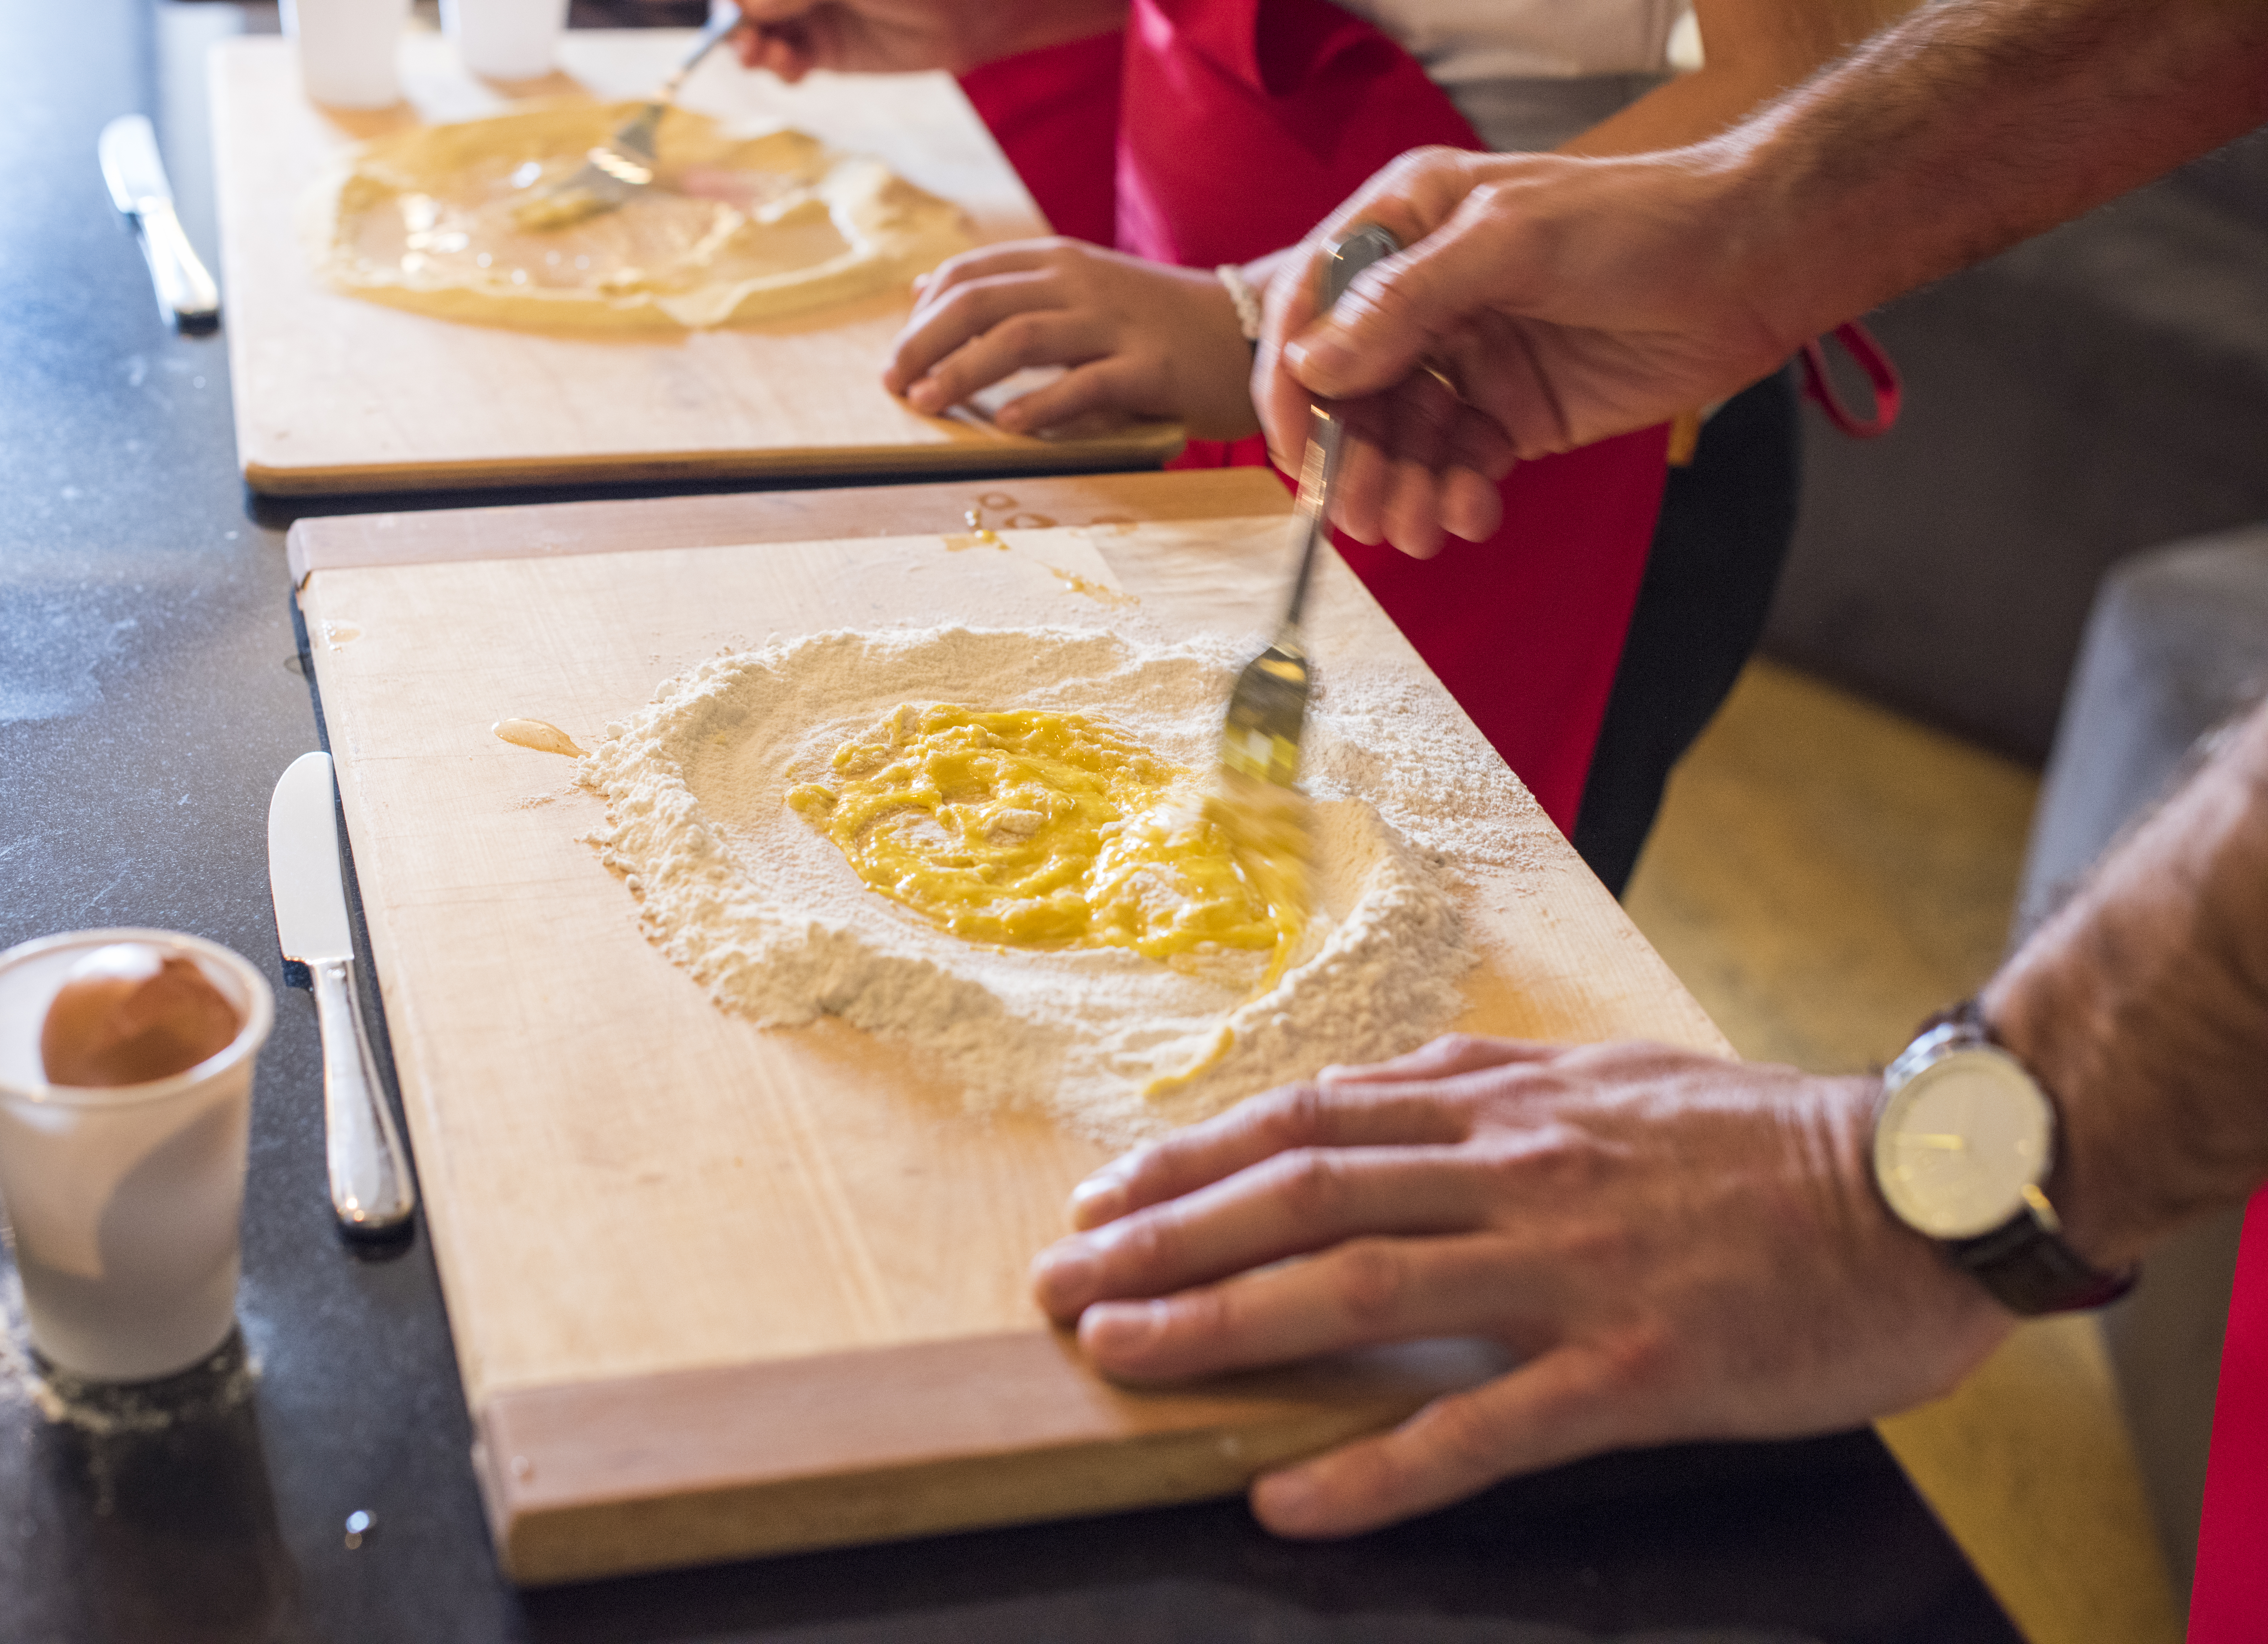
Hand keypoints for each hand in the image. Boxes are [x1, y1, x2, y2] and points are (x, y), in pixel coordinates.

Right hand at [734, 0, 1125, 81]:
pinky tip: (789, 66)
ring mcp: (810, 8)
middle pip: (749, 1)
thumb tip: (743, 7)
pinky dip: (778, 64)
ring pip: (758, 28)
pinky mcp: (825, 47)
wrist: (972, 8)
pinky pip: (785, 57)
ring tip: (761, 54)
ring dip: (750, 43)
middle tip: (743, 36)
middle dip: (735, 18)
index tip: (732, 10)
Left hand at [885, 240, 1259, 437]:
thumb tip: (924, 290)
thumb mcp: (1082, 288)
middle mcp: (1081, 283)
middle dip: (925, 344)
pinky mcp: (1149, 369)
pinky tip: (1006, 427)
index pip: (970, 274)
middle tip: (893, 385)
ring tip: (926, 404)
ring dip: (962, 373)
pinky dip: (1039, 405)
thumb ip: (1013, 289)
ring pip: (1019, 338)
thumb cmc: (1157, 322)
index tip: (896, 357)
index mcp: (1060, 261)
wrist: (1251, 331)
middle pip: (980, 302)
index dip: (922, 314)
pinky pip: (1083, 384)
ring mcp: (1116, 324)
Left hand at [1029, 1035, 2010, 1538]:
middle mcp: (1518, 1173)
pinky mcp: (1635, 1365)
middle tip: (1062, 1277)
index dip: (1195, 1153)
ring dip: (1223, 1321)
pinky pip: (1481, 1427)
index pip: (1312, 1119)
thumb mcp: (1610, 1078)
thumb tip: (1383, 1094)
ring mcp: (1572, 1269)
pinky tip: (1290, 1498)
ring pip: (1359, 1286)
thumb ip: (1492, 1088)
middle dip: (1167, 1232)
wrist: (1921, 1185)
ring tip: (1119, 1350)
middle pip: (1304, 1191)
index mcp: (1512, 1107)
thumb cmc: (1764, 1142)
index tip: (1108, 1190)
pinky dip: (1376, 1466)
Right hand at [1253, 146, 1806, 545]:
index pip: (1312, 311)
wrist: (1752, 265)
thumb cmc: (1638, 224)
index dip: (1293, 385)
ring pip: (1398, 443)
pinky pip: (1454, 469)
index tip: (1296, 452)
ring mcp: (1467, 361)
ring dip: (1397, 492)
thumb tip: (1314, 363)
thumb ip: (1407, 301)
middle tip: (1361, 515)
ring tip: (1416, 529)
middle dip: (1350, 460)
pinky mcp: (1511, 416)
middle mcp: (1424, 299)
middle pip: (1349, 393)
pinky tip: (1468, 514)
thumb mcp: (1511, 241)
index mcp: (1405, 228)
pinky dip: (1451, 499)